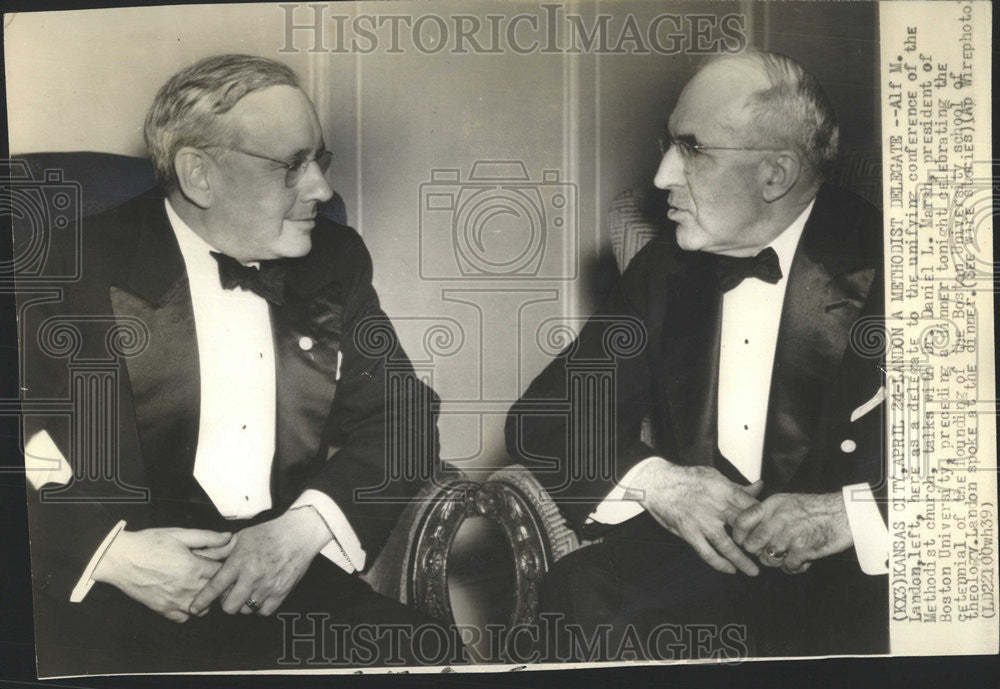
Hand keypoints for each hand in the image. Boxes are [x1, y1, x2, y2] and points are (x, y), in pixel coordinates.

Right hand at [93, 527, 232, 622]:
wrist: (120, 558)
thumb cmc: (149, 544)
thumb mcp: (179, 534)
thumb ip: (206, 537)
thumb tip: (228, 537)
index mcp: (194, 567)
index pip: (222, 572)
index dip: (224, 567)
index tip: (221, 563)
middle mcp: (187, 587)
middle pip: (215, 591)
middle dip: (218, 583)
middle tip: (212, 575)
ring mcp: (175, 601)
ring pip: (203, 608)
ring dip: (205, 599)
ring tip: (199, 587)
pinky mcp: (162, 610)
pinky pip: (183, 618)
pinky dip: (187, 611)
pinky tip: (185, 598)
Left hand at [189, 506, 332, 616]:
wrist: (299, 533)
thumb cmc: (269, 532)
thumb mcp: (242, 536)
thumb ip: (220, 550)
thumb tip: (200, 555)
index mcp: (240, 561)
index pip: (215, 587)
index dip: (202, 600)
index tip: (194, 608)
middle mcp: (252, 576)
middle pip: (229, 606)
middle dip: (225, 603)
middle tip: (229, 594)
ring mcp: (268, 586)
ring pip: (246, 610)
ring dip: (243, 604)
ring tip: (247, 592)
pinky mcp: (282, 592)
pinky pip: (264, 612)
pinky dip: (259, 607)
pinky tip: (260, 596)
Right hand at [633, 459, 763, 575]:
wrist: (656, 483)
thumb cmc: (685, 478)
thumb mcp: (714, 476)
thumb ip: (737, 487)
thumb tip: (759, 487)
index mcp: (724, 490)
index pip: (752, 506)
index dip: (763, 518)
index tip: (767, 527)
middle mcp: (715, 507)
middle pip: (744, 527)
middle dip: (756, 541)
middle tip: (765, 551)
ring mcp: (702, 522)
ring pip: (727, 546)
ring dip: (742, 561)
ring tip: (753, 571)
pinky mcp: (689, 533)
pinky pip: (707, 553)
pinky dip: (719, 563)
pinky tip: (729, 569)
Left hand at [732, 492, 852, 573]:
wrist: (845, 514)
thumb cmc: (818, 508)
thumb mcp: (789, 501)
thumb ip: (769, 511)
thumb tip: (750, 525)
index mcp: (773, 505)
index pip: (742, 521)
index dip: (739, 534)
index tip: (742, 541)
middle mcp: (778, 519)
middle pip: (751, 544)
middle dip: (757, 551)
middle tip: (767, 551)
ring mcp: (790, 535)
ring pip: (767, 558)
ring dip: (775, 561)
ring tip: (787, 556)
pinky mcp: (803, 550)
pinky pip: (787, 567)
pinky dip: (793, 567)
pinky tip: (800, 561)